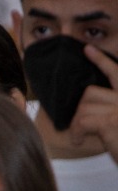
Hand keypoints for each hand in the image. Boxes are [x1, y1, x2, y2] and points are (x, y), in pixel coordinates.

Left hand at [68, 45, 117, 161]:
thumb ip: (110, 111)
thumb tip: (86, 106)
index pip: (116, 73)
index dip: (101, 61)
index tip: (87, 48)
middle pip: (89, 94)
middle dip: (80, 111)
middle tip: (83, 129)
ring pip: (83, 107)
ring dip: (77, 124)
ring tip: (83, 137)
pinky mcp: (112, 121)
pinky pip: (82, 121)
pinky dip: (76, 133)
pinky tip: (80, 142)